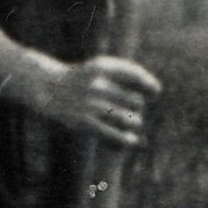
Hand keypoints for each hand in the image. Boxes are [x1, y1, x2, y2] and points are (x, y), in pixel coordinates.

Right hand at [39, 55, 160, 147]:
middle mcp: (97, 83)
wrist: (50, 88)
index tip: (155, 91)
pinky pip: (111, 133)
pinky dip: (124, 139)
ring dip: (133, 122)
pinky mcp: (85, 122)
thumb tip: (156, 89)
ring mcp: (90, 103)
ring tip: (134, 122)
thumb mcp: (102, 67)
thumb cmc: (84, 78)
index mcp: (102, 66)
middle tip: (134, 108)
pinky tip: (132, 141)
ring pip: (125, 117)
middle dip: (137, 105)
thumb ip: (127, 73)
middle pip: (134, 99)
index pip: (134, 75)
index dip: (148, 83)